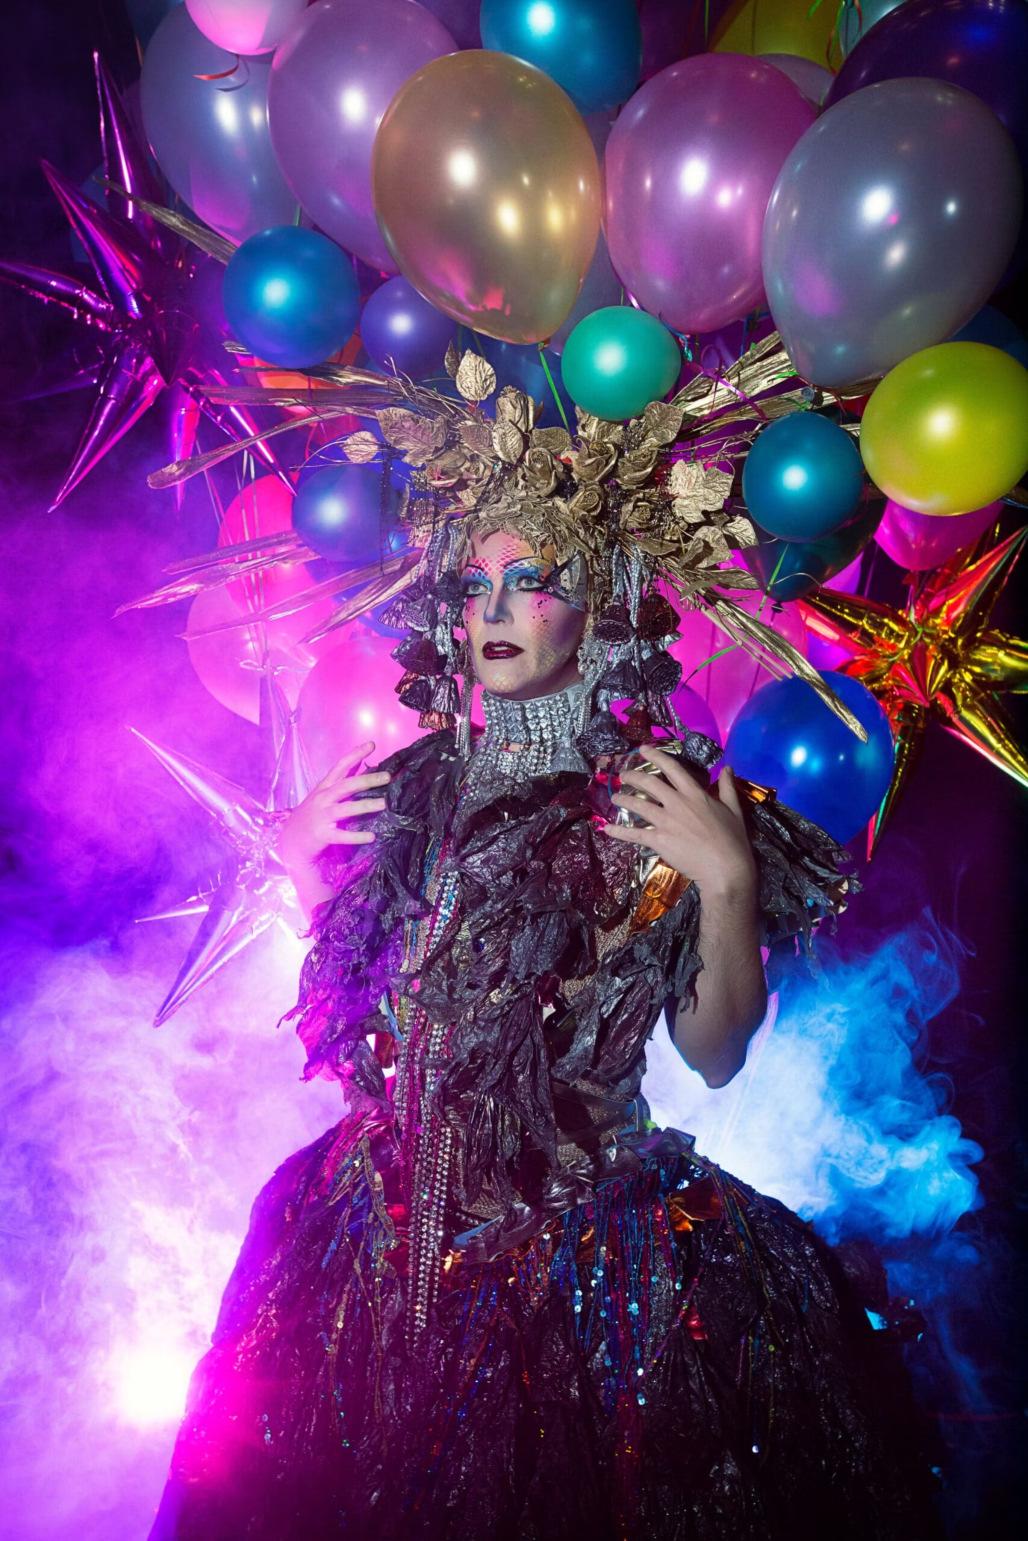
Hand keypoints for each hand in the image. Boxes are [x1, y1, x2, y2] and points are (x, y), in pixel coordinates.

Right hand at [277, 741, 389, 907]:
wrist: (289, 841)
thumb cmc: (311, 816)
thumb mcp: (323, 795)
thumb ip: (342, 781)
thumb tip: (362, 763)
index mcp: (324, 788)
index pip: (341, 767)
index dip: (355, 754)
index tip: (372, 744)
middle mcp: (322, 799)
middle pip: (346, 785)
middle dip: (367, 779)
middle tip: (387, 777)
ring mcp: (321, 816)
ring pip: (346, 808)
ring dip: (365, 805)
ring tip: (383, 803)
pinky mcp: (322, 835)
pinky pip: (342, 835)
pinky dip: (357, 836)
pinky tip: (371, 836)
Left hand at [599, 746, 756, 900]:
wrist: (725, 868)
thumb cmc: (732, 840)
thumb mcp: (734, 809)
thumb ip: (727, 787)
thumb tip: (727, 768)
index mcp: (694, 794)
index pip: (672, 768)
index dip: (656, 756)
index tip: (642, 749)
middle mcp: (677, 803)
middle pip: (649, 783)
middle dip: (633, 776)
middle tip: (624, 775)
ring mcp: (666, 821)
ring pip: (638, 805)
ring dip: (623, 799)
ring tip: (615, 797)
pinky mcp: (658, 840)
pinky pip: (634, 834)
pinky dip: (619, 831)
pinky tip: (607, 829)